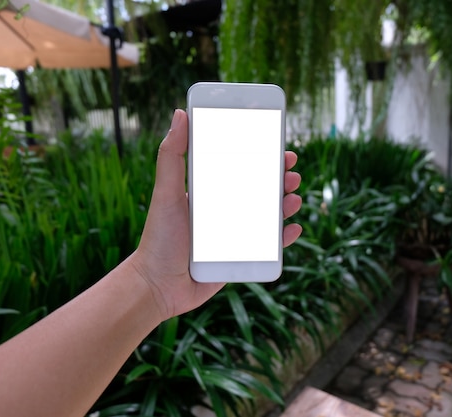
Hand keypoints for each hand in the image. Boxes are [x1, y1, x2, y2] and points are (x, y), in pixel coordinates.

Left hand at [129, 109, 301, 320]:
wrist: (157, 286)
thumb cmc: (158, 238)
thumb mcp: (166, 192)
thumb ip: (172, 155)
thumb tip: (180, 114)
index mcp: (209, 192)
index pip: (241, 168)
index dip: (263, 157)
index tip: (279, 147)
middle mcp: (224, 211)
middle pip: (260, 191)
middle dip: (280, 180)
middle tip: (292, 174)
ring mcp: (234, 235)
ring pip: (268, 217)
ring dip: (286, 205)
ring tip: (294, 199)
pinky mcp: (240, 258)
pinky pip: (268, 247)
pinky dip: (283, 238)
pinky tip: (293, 229)